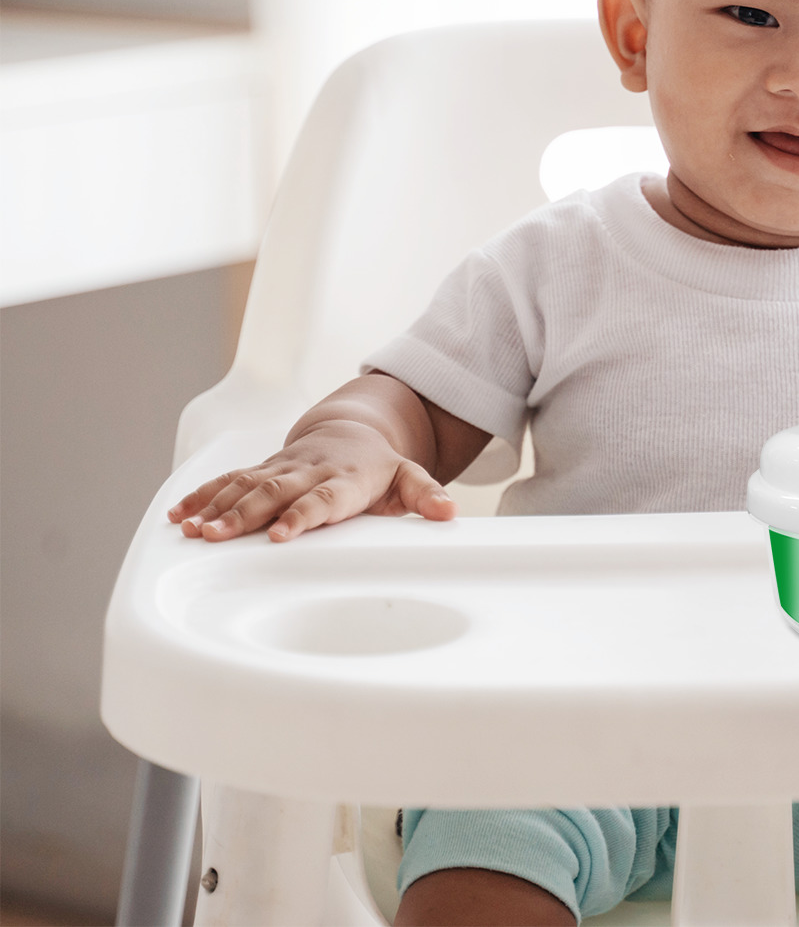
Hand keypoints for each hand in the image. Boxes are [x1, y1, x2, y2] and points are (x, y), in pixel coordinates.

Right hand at [166, 420, 455, 542]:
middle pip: (274, 493)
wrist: (354, 430)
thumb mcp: (409, 478)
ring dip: (217, 508)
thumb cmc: (380, 466)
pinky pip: (228, 482)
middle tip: (217, 538)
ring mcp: (282, 470)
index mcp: (344, 479)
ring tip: (191, 531)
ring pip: (245, 486)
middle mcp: (308, 472)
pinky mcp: (262, 471)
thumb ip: (426, 495)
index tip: (281, 534)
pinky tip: (179, 517)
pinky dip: (203, 497)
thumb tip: (449, 512)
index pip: (321, 499)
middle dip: (244, 515)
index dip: (301, 515)